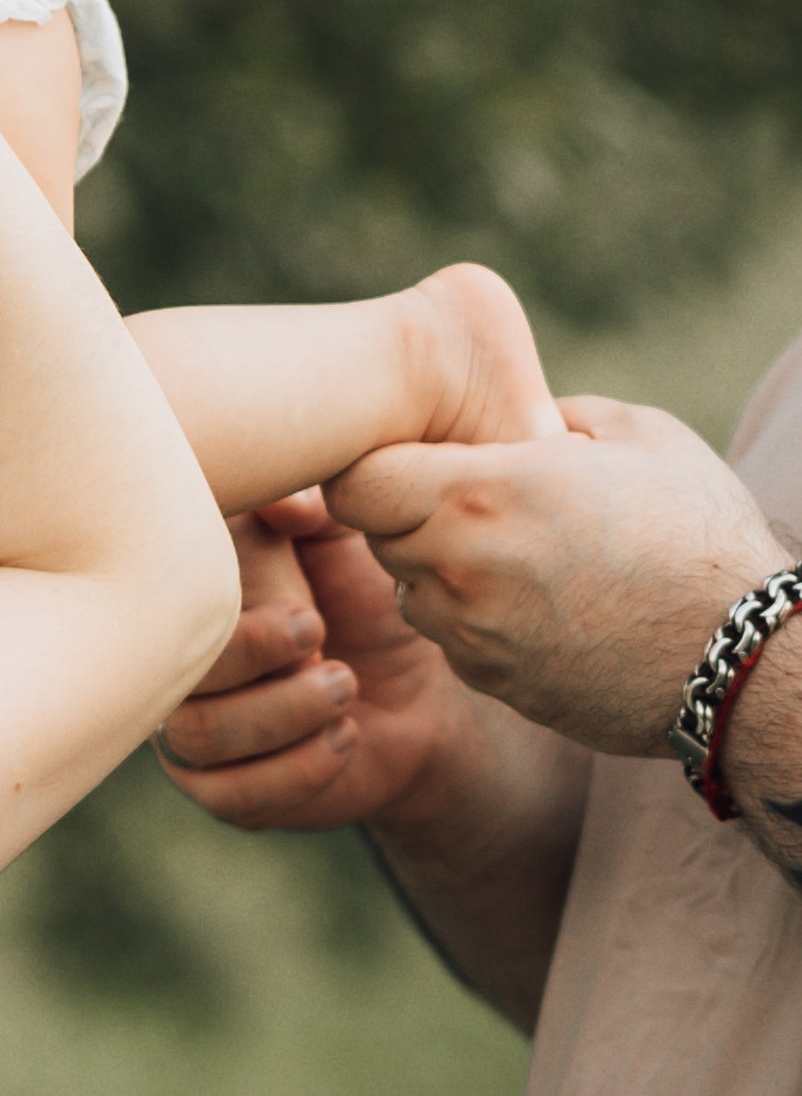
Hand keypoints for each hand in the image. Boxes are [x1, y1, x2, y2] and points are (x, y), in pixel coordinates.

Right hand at [157, 496, 481, 830]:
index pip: (157, 604)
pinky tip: (348, 736)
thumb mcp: (342, 541)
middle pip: (170, 674)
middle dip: (258, 666)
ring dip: (283, 715)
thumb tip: (286, 505)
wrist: (418, 693)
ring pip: (197, 739)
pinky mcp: (224, 793)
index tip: (306, 612)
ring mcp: (188, 734)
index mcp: (181, 598)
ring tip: (344, 686)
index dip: (228, 617)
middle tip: (325, 644)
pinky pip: (235, 796)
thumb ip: (314, 508)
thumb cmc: (362, 600)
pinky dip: (301, 768)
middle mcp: (168, 667)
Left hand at [327, 397, 791, 756]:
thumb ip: (558, 413)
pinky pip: (453, 640)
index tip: (414, 454)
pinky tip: (538, 603)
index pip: (354, 480)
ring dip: (440, 568)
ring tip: (514, 551)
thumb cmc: (698, 535)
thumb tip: (522, 411)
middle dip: (408, 511)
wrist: (743, 661)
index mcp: (481, 494)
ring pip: (410, 591)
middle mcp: (458, 568)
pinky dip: (475, 619)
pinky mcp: (495, 684)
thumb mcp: (640, 437)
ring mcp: (472, 635)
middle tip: (471, 498)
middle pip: (377, 535)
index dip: (372, 463)